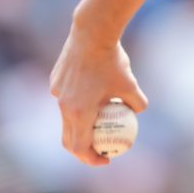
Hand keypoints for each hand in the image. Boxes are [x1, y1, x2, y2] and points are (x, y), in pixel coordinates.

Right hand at [49, 24, 148, 165]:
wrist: (91, 33)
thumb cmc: (112, 60)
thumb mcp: (131, 85)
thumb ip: (137, 103)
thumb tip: (138, 113)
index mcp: (79, 112)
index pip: (80, 147)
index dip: (91, 158)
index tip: (106, 159)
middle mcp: (63, 105)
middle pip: (68, 138)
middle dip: (83, 148)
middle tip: (100, 149)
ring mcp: (56, 93)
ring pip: (66, 117)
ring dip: (80, 124)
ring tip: (100, 118)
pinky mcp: (55, 81)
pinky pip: (65, 99)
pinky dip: (77, 104)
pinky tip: (93, 90)